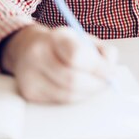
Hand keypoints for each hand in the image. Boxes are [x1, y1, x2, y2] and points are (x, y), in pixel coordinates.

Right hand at [0, 25, 116, 103]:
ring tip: (95, 85)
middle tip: (107, 83)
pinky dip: (75, 97)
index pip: (77, 55)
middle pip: (72, 79)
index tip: (110, 72)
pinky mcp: (29, 93)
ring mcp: (30, 76)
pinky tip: (80, 89)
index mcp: (54, 37)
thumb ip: (103, 50)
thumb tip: (111, 69)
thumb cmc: (62, 44)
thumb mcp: (83, 38)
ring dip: (87, 93)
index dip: (97, 67)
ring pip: (67, 94)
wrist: (27, 48)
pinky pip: (60, 101)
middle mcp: (38, 55)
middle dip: (95, 84)